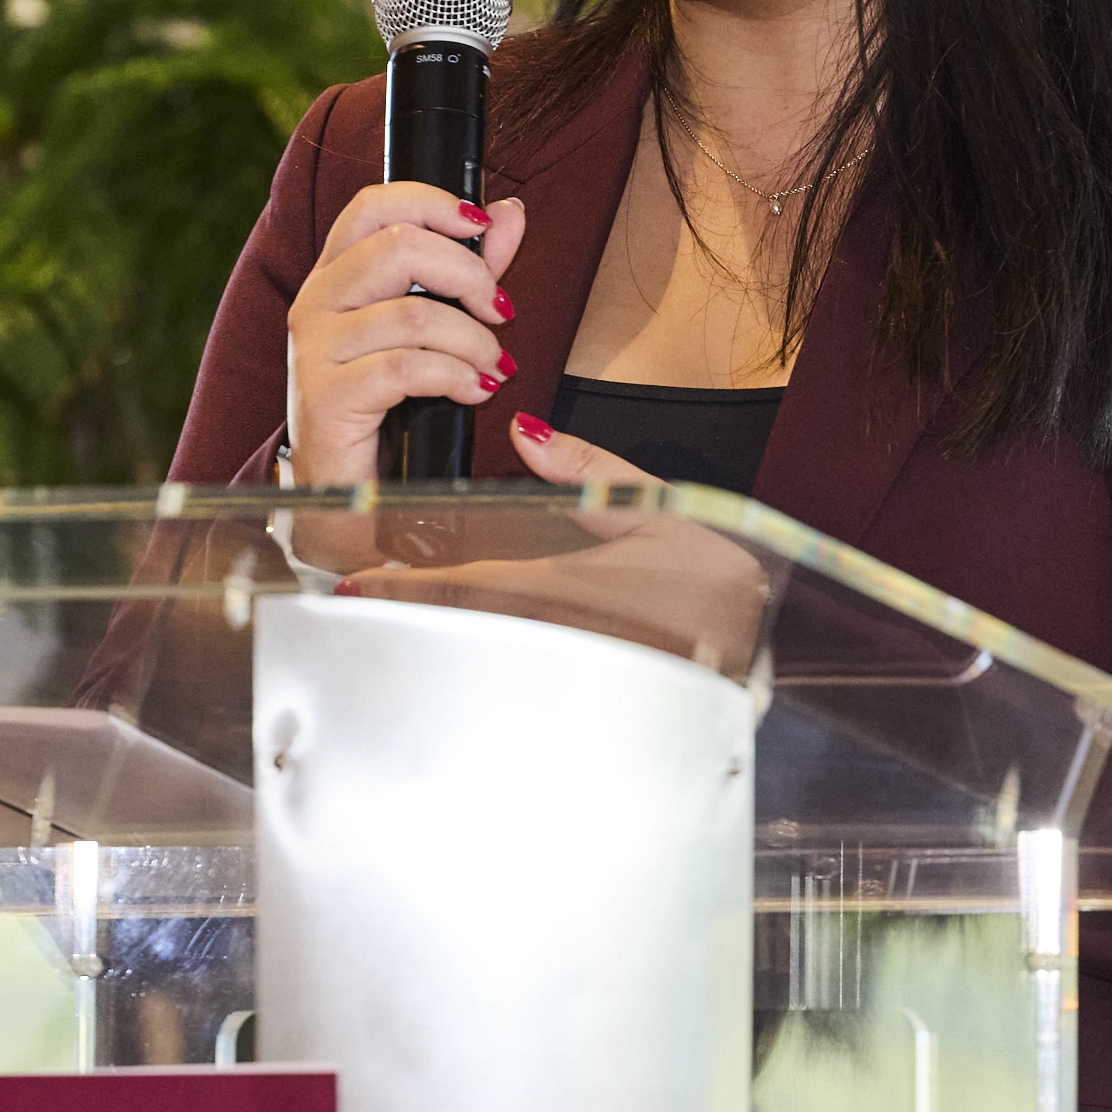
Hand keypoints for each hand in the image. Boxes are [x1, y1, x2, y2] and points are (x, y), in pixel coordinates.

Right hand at [284, 182, 527, 482]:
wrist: (345, 490)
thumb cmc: (389, 401)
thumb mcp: (433, 325)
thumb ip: (469, 266)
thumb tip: (509, 212)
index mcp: (337, 274)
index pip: (373, 204)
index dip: (432, 203)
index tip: (482, 227)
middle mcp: (317, 301)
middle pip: (398, 246)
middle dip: (469, 274)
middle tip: (500, 311)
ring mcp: (316, 348)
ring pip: (413, 314)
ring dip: (474, 340)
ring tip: (494, 367)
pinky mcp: (327, 396)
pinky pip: (406, 368)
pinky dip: (457, 377)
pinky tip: (476, 392)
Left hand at [328, 417, 771, 673]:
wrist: (761, 638)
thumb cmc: (715, 578)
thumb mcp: (656, 508)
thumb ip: (587, 471)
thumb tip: (527, 432)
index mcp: (571, 587)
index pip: (467, 587)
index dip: (405, 587)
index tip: (355, 583)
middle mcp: (559, 634)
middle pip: (460, 626)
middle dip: (405, 613)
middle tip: (350, 599)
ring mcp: (566, 664)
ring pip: (482, 648)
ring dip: (435, 631)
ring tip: (387, 612)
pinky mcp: (579, 680)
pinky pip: (515, 662)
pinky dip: (478, 646)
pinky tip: (458, 636)